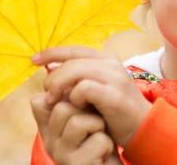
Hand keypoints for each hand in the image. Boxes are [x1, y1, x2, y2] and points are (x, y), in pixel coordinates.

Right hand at [31, 93, 121, 164]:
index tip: (78, 98)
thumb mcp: (83, 115)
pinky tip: (104, 151)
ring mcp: (62, 155)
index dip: (61, 91)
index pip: (39, 100)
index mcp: (48, 126)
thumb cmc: (98, 138)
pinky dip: (107, 143)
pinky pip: (97, 141)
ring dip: (98, 124)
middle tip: (95, 120)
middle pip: (62, 107)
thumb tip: (64, 67)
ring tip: (100, 134)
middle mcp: (50, 141)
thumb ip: (71, 98)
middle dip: (86, 108)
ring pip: (78, 122)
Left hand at [32, 46, 152, 146]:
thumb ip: (78, 79)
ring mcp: (114, 77)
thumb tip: (51, 71)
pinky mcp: (114, 94)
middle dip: (53, 76)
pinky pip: (84, 88)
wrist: (143, 127)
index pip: (74, 49)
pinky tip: (77, 107)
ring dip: (60, 85)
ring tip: (55, 100)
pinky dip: (75, 97)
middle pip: (71, 60)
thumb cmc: (115, 111)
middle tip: (48, 93)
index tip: (33, 60)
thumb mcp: (96, 90)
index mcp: (106, 59)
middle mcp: (111, 64)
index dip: (51, 53)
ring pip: (76, 70)